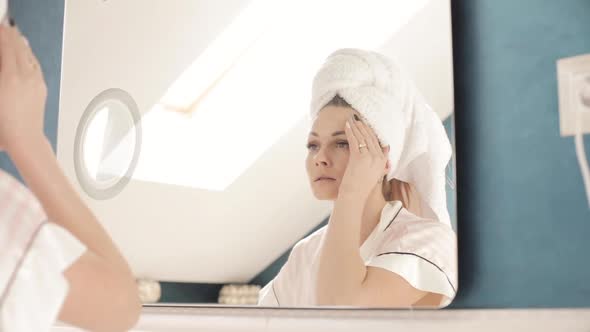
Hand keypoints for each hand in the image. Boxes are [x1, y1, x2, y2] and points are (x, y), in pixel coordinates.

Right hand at [0, 25, 46, 152]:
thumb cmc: (4, 123)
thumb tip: (4, 59)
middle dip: (10, 36)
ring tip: (13, 35)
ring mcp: (36, 82)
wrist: (24, 137)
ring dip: (21, 43)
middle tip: (4, 28)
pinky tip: (25, 53)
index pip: (7, 47)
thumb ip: (1, 69)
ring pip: (29, 55)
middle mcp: (26, 77)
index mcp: (10, 77)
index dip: (2, 35)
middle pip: (19, 48)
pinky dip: (29, 55)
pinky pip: (36, 65)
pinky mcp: (41, 87)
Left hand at [338, 114, 389, 198]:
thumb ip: (381, 161)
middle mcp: (378, 158)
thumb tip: (386, 147)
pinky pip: (355, 140)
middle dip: (363, 126)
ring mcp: (369, 157)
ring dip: (356, 127)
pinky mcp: (359, 158)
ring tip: (351, 120)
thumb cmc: (361, 186)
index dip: (371, 132)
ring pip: (362, 137)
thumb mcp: (375, 173)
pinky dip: (350, 131)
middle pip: (371, 137)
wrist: (355, 195)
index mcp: (383, 161)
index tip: (365, 124)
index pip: (377, 142)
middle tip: (357, 118)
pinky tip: (347, 126)